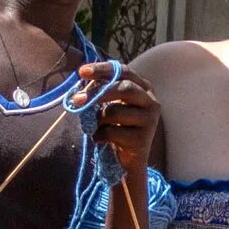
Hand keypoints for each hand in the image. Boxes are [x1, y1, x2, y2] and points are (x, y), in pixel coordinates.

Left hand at [74, 63, 159, 178]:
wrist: (129, 158)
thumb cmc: (117, 126)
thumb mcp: (112, 104)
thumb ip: (102, 91)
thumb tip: (81, 84)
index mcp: (143, 88)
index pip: (123, 71)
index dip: (102, 69)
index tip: (81, 72)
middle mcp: (151, 102)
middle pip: (124, 88)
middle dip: (97, 92)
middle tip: (77, 100)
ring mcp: (149, 121)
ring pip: (115, 111)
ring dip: (98, 119)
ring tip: (96, 126)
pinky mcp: (142, 139)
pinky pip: (112, 132)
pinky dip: (99, 135)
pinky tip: (100, 139)